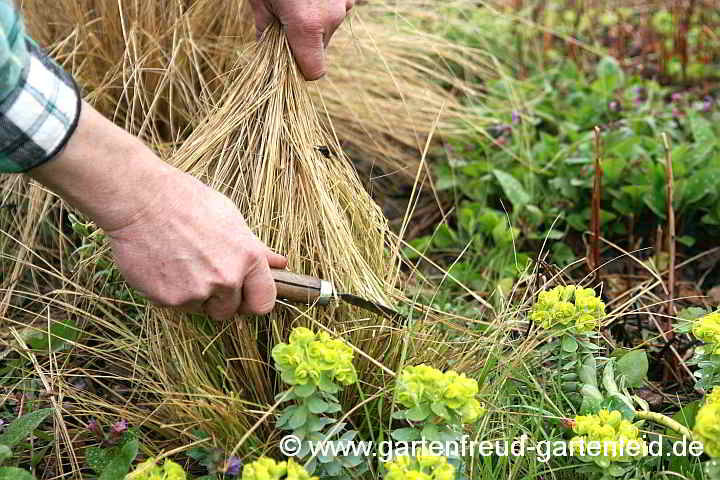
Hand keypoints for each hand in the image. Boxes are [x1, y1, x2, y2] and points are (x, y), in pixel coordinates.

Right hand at [29, 101, 286, 319]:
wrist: (140, 199)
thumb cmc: (187, 201)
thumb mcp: (230, 218)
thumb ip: (255, 248)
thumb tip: (279, 263)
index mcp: (248, 258)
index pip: (264, 302)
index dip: (252, 300)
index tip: (243, 295)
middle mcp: (227, 279)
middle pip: (230, 310)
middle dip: (220, 298)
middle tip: (202, 271)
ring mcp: (197, 292)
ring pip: (201, 308)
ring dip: (194, 295)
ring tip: (180, 262)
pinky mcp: (169, 300)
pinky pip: (175, 305)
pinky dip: (169, 292)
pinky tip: (163, 264)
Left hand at [249, 0, 353, 79]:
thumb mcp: (261, 0)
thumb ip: (265, 30)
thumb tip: (264, 52)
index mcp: (306, 26)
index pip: (314, 71)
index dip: (301, 71)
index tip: (288, 61)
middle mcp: (330, 18)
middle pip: (320, 48)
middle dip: (304, 41)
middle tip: (286, 21)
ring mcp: (343, 3)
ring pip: (329, 27)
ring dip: (315, 22)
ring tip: (297, 2)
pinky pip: (337, 9)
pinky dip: (324, 6)